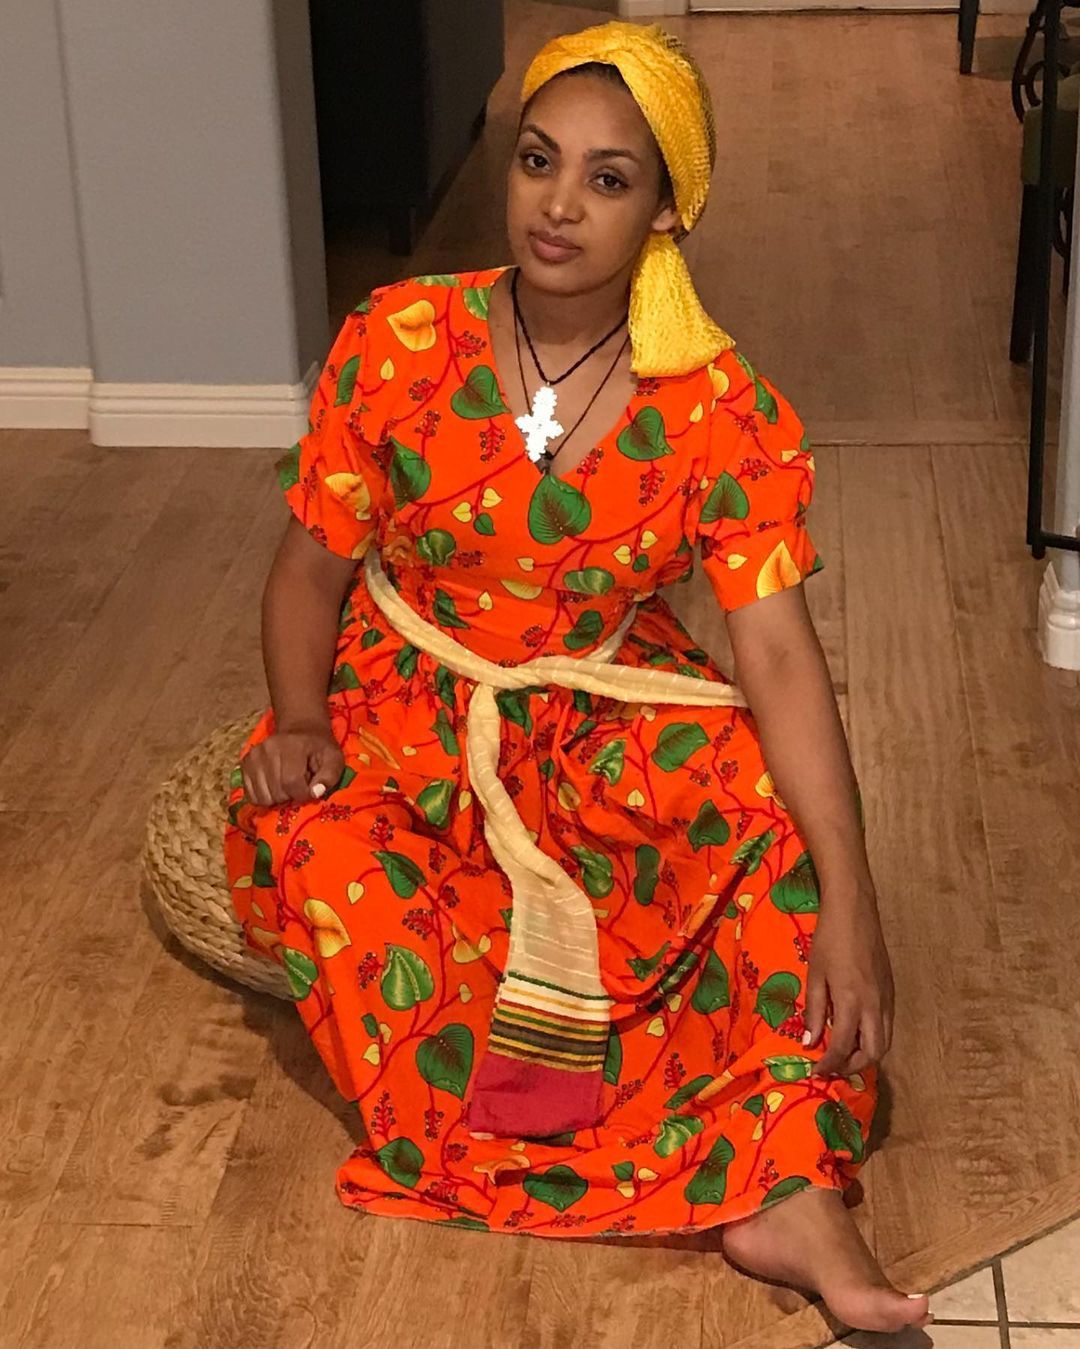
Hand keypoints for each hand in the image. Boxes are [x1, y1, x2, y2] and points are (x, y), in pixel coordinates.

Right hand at [240, 721, 344, 805]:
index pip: (291, 782)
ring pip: (263, 797)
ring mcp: (253, 756)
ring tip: (287, 783)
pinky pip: (251, 796)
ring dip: (277, 798)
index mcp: (292, 746)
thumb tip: (315, 793)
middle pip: (277, 793)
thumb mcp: (333, 759)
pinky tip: (274, 785)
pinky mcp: (245, 764)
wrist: (300, 730)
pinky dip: (264, 797)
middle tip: (299, 783)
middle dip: (291, 796)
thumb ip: (329, 777)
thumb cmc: (318, 749)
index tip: (310, 790)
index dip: (303, 794)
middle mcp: (268, 749)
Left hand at [802, 890, 894, 1077]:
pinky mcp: (891, 991)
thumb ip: (813, 1010)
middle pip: (873, 1053)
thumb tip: (809, 1043)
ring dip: (865, 1054)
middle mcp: (874, 1005)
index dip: (829, 1065)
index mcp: (852, 1001)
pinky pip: (887, 1025)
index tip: (816, 1072)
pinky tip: (854, 1031)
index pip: (843, 1047)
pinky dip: (873, 1037)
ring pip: (885, 1041)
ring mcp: (887, 999)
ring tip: (842, 1053)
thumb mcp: (814, 974)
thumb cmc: (829, 939)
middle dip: (852, 1066)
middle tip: (831, 1066)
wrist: (854, 910)